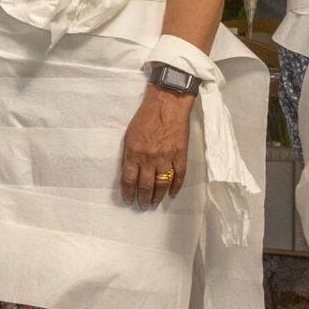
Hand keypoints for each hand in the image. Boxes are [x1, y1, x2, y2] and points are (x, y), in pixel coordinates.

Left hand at [120, 85, 194, 207]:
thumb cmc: (146, 116)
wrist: (168, 103)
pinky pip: (179, 177)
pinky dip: (176, 187)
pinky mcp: (180, 155)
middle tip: (142, 205)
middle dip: (143, 198)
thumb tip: (130, 170)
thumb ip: (130, 153)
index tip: (129, 199)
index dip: (128, 192)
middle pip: (145, 186)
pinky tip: (171, 194)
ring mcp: (166, 158)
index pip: (129, 180)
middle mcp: (149, 158)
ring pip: (162, 185)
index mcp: (134, 152)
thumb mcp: (130, 134)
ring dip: (157, 196)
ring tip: (154, 203)